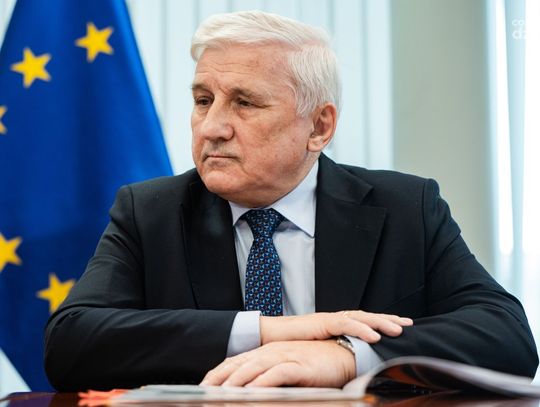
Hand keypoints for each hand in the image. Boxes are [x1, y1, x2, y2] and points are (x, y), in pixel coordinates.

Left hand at [201, 340, 355, 387]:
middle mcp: (270, 352)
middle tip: (204, 396)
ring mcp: (283, 356)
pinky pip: (277, 373)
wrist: (341, 354)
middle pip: (238, 366)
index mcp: (265, 352)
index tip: (201, 389)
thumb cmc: (314, 364)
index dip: (215, 376)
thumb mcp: (285, 369)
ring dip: (235, 384)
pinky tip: (252, 392)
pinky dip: (263, 382)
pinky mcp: (298, 364)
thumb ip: (267, 377)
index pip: (233, 363)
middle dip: (219, 382)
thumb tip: (250, 390)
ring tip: (221, 397)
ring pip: (253, 369)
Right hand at [260, 310, 412, 343]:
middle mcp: (335, 319)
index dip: (382, 323)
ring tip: (398, 329)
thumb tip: (348, 361)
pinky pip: (344, 324)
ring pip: (360, 317)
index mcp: (335, 324)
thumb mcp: (317, 350)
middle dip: (388, 319)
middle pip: (367, 316)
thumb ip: (333, 351)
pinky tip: (374, 335)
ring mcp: (329, 319)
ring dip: (380, 322)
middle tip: (409, 324)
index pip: (363, 321)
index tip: (400, 327)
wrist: (268, 337)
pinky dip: (361, 329)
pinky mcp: (321, 322)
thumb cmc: (291, 345)